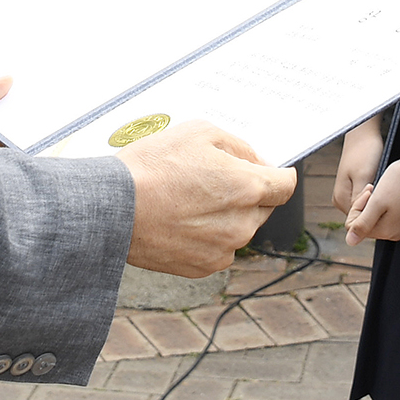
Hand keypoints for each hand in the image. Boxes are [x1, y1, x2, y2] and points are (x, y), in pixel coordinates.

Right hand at [117, 120, 296, 277]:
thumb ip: (239, 147)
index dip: (280, 175)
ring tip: (191, 200)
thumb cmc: (154, 164)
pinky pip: (218, 248)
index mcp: (248, 187)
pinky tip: (182, 220)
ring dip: (228, 216)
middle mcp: (243, 223)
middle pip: (263, 207)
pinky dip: (208, 236)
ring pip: (240, 229)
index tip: (271, 172)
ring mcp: (224, 249)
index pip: (286, 186)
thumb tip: (257, 162)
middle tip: (215, 180)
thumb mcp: (200, 132)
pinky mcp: (203, 267)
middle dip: (249, 193)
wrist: (114, 208)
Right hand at [332, 120, 381, 215]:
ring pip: (366, 209)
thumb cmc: (364, 152)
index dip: (373, 213)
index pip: (359, 221)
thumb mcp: (364, 176)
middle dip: (375, 209)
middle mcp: (341, 200)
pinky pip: (368, 200)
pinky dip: (377, 196)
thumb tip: (358, 221)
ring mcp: (347, 195)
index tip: (381, 197)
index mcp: (340, 199)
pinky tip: (384, 187)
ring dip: (377, 203)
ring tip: (386, 189)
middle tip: (386, 194)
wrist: (363, 134)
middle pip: (362, 217)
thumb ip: (360, 200)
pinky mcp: (355, 189)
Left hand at [344, 153, 399, 245]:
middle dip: (364, 205)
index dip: (357, 207)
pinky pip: (384, 213)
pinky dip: (382, 201)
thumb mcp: (377, 202)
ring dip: (373, 202)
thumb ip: (363, 223)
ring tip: (381, 187)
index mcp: (386, 231)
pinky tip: (388, 190)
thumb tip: (350, 242)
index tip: (368, 192)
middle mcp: (393, 233)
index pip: (354, 227)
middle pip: (364, 224)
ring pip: (373, 217)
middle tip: (373, 188)